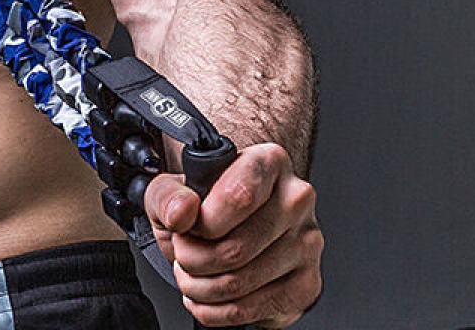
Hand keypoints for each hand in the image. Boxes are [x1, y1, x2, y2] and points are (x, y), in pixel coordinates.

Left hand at [144, 143, 322, 327]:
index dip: (203, 222)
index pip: (238, 196)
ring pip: (242, 283)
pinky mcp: (307, 284)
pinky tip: (207, 295)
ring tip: (191, 274)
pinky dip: (217, 310)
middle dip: (193, 260)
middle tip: (182, 253)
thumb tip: (182, 213)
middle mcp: (296, 200)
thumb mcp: (171, 189)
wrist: (227, 226)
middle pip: (237, 247)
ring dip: (201, 287)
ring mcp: (307, 244)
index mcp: (269, 163)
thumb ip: (167, 195)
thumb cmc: (203, 203)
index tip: (188, 227)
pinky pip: (254, 310)